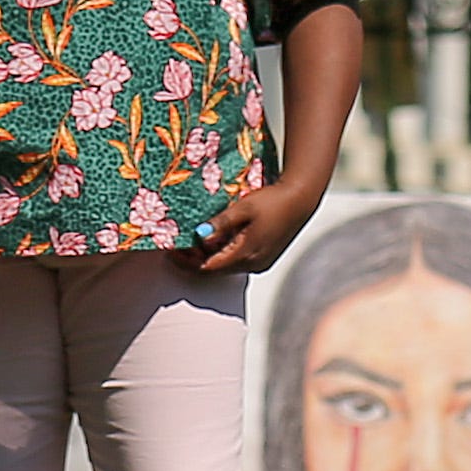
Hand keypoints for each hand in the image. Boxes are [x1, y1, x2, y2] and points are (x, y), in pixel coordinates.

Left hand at [183, 170, 325, 276]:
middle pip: (215, 270)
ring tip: (189, 243)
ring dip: (207, 258)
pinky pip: (237, 261)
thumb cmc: (273, 201)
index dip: (186, 262)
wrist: (301, 199)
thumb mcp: (243, 208)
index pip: (207, 268)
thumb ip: (221, 223)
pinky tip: (213, 241)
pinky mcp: (264, 257)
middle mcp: (253, 264)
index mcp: (246, 255)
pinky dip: (221, 255)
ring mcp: (260, 263)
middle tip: (175, 248)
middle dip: (193, 261)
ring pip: (226, 266)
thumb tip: (199, 236)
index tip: (170, 252)